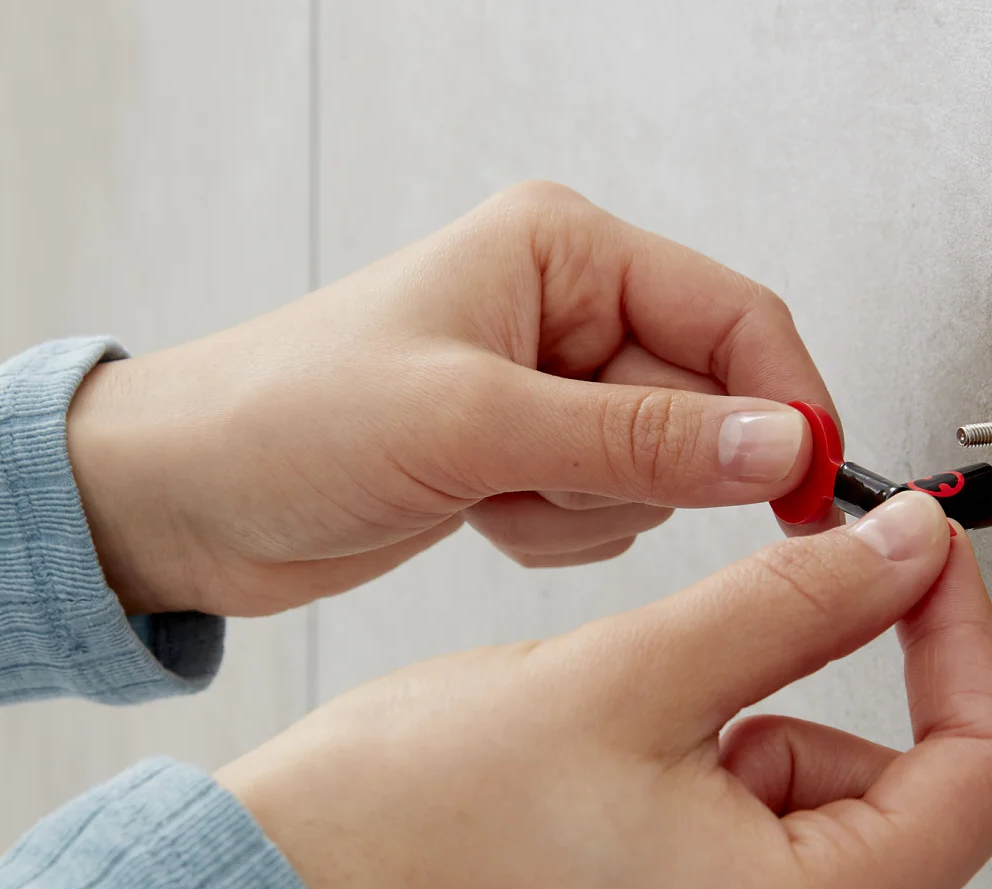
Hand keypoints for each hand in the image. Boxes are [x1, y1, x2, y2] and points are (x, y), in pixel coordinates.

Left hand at [66, 181, 838, 616]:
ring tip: (488, 490)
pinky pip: (603, 515)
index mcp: (562, 252)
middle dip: (639, 471)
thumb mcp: (473, 423)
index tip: (810, 492)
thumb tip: (782, 444)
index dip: (786, 405)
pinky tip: (473, 513)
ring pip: (657, 475)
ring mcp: (546, 391)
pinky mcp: (523, 458)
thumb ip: (640, 439)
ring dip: (583, 509)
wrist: (182, 501)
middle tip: (553, 482)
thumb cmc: (283, 418)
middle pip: (705, 404)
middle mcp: (566, 312)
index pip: (735, 317)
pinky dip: (550, 534)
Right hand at [216, 492, 991, 888]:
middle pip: (882, 819)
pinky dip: (696, 833)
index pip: (979, 779)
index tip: (918, 570)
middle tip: (679, 679)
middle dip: (798, 715)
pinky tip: (588, 811)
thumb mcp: (635, 672)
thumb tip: (911, 555)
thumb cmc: (414, 820)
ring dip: (736, 769)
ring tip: (600, 756)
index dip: (959, 647)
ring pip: (803, 855)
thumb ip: (801, 604)